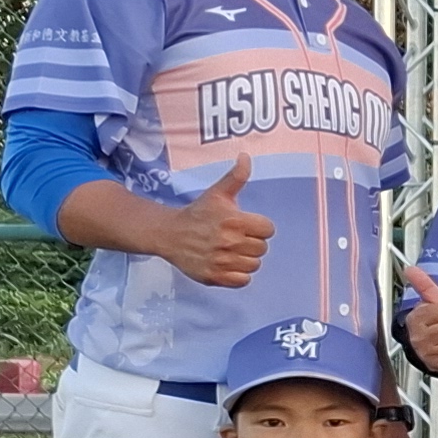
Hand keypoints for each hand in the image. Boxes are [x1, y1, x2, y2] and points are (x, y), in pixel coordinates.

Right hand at [167, 155, 272, 290]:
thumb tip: (246, 157)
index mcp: (234, 220)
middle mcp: (228, 242)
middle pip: (262, 248)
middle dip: (251, 243)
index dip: (259, 227)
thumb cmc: (198, 213)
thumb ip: (236, 177)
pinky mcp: (214, 277)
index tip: (245, 225)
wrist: (169, 234)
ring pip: (254, 265)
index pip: (268, 229)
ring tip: (231, 250)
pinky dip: (238, 275)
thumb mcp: (217, 193)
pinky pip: (243, 281)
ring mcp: (221, 261)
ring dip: (245, 259)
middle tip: (235, 238)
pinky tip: (227, 263)